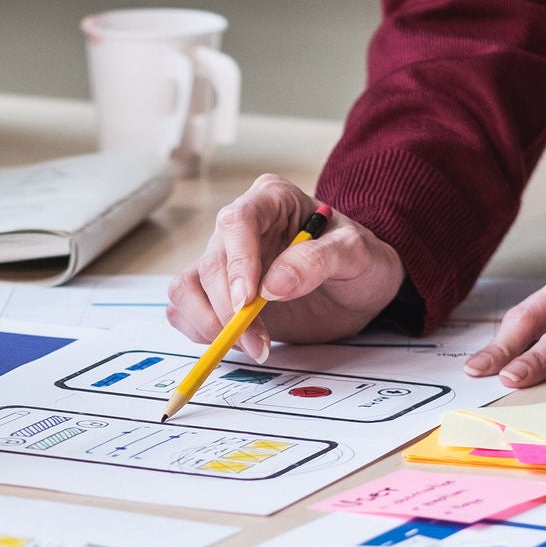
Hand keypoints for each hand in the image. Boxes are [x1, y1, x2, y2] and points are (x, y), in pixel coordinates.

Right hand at [167, 175, 403, 358]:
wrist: (358, 290)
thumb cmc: (359, 261)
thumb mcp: (357, 254)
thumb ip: (319, 261)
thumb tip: (274, 284)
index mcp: (272, 200)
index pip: (237, 221)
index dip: (236, 262)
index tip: (246, 302)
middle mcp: (240, 228)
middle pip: (210, 262)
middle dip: (228, 309)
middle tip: (257, 342)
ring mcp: (225, 261)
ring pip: (188, 287)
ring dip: (209, 322)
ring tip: (250, 345)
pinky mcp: (217, 293)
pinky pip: (186, 309)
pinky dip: (199, 330)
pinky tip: (233, 341)